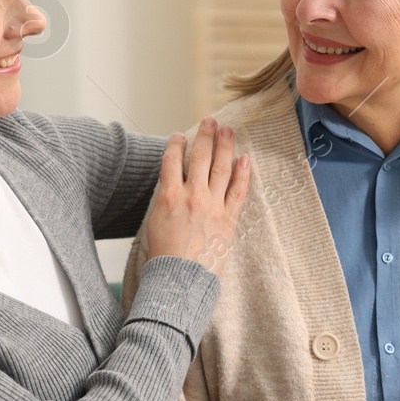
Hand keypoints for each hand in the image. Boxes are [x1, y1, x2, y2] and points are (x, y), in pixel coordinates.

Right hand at [144, 117, 250, 274]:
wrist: (179, 279)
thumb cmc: (163, 256)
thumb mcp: (154, 222)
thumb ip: (165, 200)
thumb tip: (172, 186)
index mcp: (169, 195)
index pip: (171, 160)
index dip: (176, 144)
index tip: (179, 136)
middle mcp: (192, 195)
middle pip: (199, 157)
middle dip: (205, 136)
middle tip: (210, 121)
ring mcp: (212, 206)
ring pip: (220, 168)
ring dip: (225, 146)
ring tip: (228, 130)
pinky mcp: (228, 219)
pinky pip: (238, 191)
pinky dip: (242, 173)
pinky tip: (245, 159)